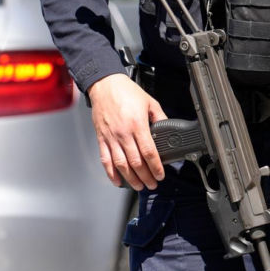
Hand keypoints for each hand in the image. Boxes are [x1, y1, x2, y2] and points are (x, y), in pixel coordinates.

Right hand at [88, 73, 167, 190]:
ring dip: (131, 179)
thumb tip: (167, 129)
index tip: (160, 175)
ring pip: (121, 165)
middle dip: (146, 177)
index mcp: (137, 124)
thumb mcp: (149, 101)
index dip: (156, 167)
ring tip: (139, 186)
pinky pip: (106, 160)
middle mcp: (123, 133)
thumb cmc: (126, 91)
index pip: (149, 152)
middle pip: (136, 162)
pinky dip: (111, 174)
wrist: (104, 84)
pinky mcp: (101, 138)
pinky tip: (118, 181)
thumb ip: (160, 117)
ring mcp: (111, 137)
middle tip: (152, 184)